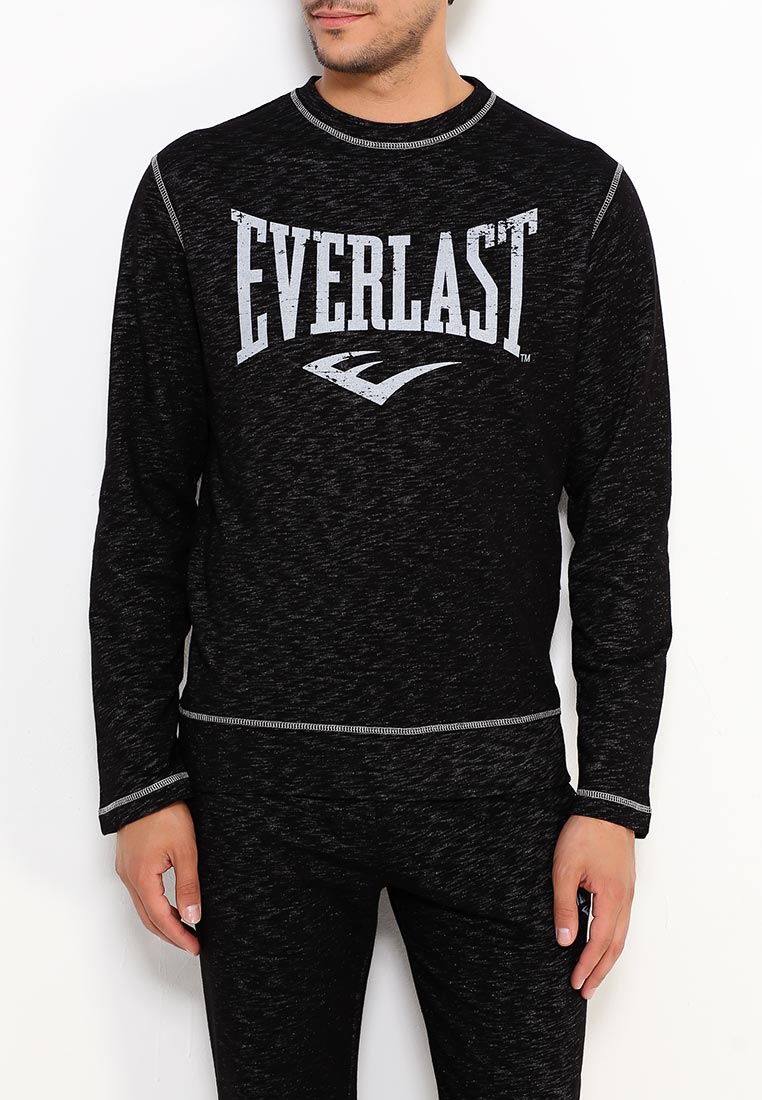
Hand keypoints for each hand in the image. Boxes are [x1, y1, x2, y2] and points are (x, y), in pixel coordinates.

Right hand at [115, 800, 201, 954]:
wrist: (146, 788)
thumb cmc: (165, 815)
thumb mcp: (185, 851)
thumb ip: (188, 886)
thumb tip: (193, 916)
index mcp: (142, 878)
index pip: (161, 919)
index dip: (178, 936)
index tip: (194, 946)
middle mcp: (129, 877)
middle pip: (148, 918)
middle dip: (169, 934)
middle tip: (190, 944)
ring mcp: (125, 869)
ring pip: (142, 906)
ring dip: (161, 920)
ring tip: (183, 928)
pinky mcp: (128, 861)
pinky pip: (139, 892)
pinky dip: (154, 905)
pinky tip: (169, 904)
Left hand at [552, 814, 635, 997]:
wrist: (607, 805)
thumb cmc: (585, 833)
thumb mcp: (565, 870)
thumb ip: (565, 907)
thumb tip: (566, 941)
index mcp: (612, 899)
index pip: (600, 943)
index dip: (588, 966)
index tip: (577, 983)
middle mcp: (625, 900)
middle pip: (616, 946)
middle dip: (600, 970)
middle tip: (587, 991)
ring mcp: (627, 892)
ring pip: (620, 934)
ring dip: (606, 956)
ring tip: (593, 972)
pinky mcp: (623, 884)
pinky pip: (620, 919)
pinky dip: (610, 938)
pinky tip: (600, 940)